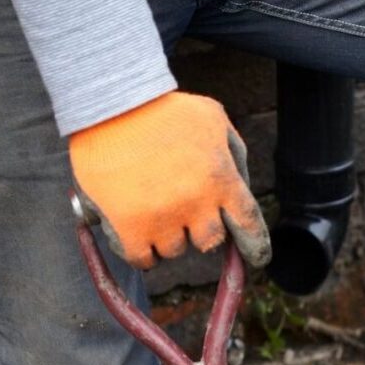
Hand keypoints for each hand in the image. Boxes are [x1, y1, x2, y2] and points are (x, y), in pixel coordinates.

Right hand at [69, 91, 269, 270]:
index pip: (248, 225)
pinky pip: (142, 259)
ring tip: (148, 205)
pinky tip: (130, 230)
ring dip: (166, 235)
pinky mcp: (129, 229)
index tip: (257, 259)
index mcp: (221, 178)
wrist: (108, 105)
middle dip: (199, 230)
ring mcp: (163, 219)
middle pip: (210, 242)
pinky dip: (139, 250)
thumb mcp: (212, 118)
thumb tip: (241, 189)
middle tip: (180, 207)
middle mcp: (196, 204)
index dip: (255, 247)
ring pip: (174, 250)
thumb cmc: (162, 109)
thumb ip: (233, 153)